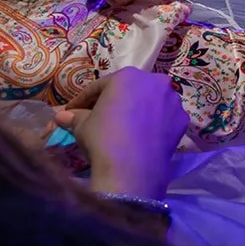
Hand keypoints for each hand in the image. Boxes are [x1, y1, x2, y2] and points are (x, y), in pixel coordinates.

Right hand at [54, 67, 187, 198]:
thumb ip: (74, 116)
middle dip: (114, 102)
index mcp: (127, 76)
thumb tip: (62, 116)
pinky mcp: (182, 120)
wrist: (132, 168)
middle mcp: (155, 82)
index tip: (73, 111)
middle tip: (98, 117)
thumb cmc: (103, 138)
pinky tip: (142, 137)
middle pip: (129, 91)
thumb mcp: (82, 125)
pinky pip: (163, 118)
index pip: (100, 87)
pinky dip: (153, 124)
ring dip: (137, 111)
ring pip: (150, 102)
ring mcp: (172, 100)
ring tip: (123, 128)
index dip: (84, 100)